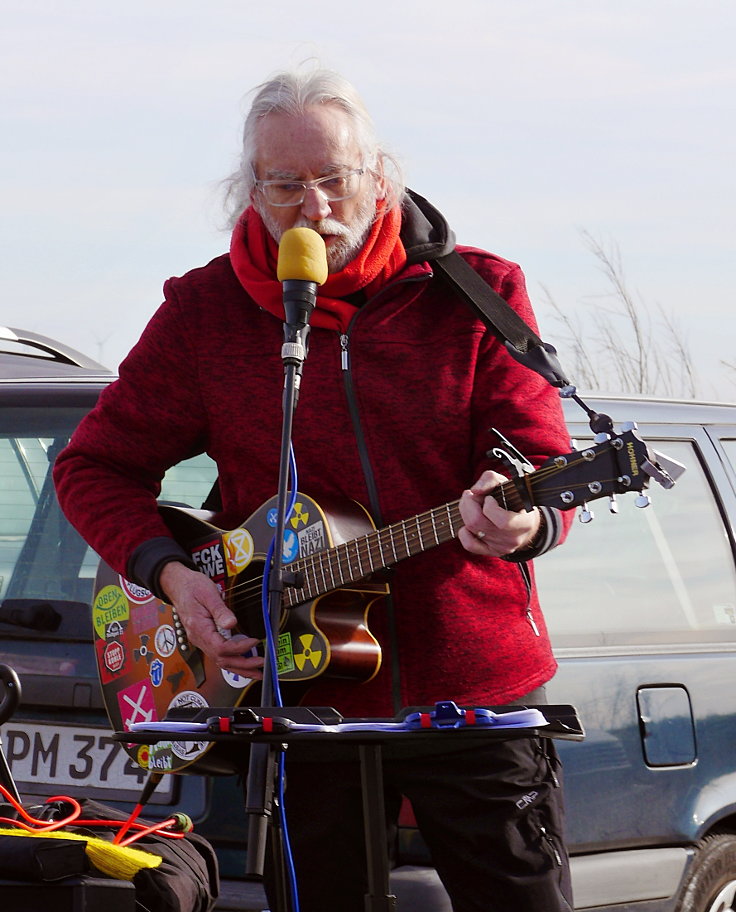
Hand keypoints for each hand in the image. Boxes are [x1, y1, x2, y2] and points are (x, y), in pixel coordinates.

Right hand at [159, 562, 264, 677]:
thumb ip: (220, 610)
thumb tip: (231, 623)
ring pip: (220, 661)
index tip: (254, 641)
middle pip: (221, 660)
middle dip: (243, 665)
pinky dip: (232, 661)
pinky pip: (219, 654)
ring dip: (239, 668)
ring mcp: (201, 640)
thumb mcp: (208, 594)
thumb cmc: (192, 587)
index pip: (221, 647)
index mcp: (199, 628)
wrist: (178, 585)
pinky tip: (243, 662)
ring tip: (256, 671)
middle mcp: (199, 638)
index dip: (239, 648)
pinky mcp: (205, 638)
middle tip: (260, 665)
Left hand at [458, 470, 540, 556]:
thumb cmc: (514, 499)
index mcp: (524, 523)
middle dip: (469, 503)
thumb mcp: (506, 483)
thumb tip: (475, 491)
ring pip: (471, 529)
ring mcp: (501, 547)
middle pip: (477, 522)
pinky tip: (469, 523)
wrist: (523, 521)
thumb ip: (490, 479)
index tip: (489, 497)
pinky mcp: (490, 551)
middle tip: (472, 495)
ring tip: (471, 504)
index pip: (502, 520)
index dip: (489, 505)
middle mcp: (513, 538)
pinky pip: (469, 545)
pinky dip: (464, 532)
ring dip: (465, 512)